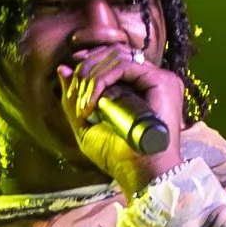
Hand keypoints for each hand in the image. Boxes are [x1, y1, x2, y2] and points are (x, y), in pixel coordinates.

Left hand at [59, 40, 186, 194]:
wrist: (139, 173)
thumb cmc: (117, 156)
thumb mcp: (86, 125)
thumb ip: (74, 97)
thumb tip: (63, 67)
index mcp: (139, 87)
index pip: (113, 58)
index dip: (90, 59)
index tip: (71, 68)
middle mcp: (151, 80)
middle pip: (113, 53)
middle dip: (86, 69)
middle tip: (75, 97)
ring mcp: (159, 79)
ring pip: (116, 56)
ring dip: (91, 77)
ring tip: (84, 106)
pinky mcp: (161, 81)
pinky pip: (124, 65)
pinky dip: (101, 80)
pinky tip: (92, 103)